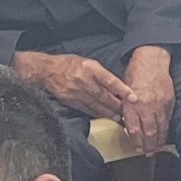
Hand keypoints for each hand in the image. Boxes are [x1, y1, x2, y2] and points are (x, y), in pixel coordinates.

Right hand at [14, 50, 132, 120]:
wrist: (47, 70)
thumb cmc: (71, 64)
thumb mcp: (89, 63)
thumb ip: (102, 74)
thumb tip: (118, 87)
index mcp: (91, 68)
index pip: (110, 80)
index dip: (123, 90)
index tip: (133, 97)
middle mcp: (83, 80)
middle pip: (104, 96)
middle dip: (117, 106)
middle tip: (128, 113)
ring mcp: (75, 91)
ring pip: (96, 105)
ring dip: (109, 113)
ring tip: (119, 118)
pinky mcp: (69, 100)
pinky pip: (86, 109)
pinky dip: (96, 113)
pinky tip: (104, 116)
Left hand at [121, 46, 174, 153]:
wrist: (150, 61)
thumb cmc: (135, 74)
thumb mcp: (124, 92)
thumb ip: (126, 109)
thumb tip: (127, 125)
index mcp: (131, 104)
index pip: (134, 129)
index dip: (136, 141)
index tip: (136, 148)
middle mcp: (145, 106)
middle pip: (148, 132)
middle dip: (148, 145)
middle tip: (147, 153)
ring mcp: (158, 105)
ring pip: (159, 128)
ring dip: (158, 141)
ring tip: (156, 149)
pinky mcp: (168, 102)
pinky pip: (167, 120)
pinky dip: (165, 131)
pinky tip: (163, 137)